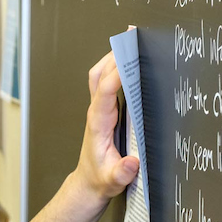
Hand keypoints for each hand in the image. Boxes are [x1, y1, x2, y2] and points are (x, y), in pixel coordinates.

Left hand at [71, 52, 139, 206]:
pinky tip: (130, 60)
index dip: (115, 75)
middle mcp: (96, 112)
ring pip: (100, 75)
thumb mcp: (112, 181)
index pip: (104, 92)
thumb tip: (132, 163)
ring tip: (132, 39)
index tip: (129, 59)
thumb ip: (121, 173)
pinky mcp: (105, 111)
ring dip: (113, 57)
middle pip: (99, 75)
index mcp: (98, 124)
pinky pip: (107, 83)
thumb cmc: (100, 180)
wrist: (88, 184)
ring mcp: (99, 110)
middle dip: (113, 55)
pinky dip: (116, 68)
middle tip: (131, 37)